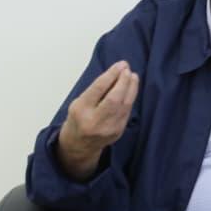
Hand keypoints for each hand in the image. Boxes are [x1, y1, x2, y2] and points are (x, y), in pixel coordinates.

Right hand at [57, 61, 138, 180]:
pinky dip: (130, 98)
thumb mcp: (79, 102)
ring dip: (131, 88)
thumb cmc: (78, 119)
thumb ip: (96, 90)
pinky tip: (132, 88)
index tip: (120, 64)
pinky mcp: (118, 131)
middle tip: (127, 69)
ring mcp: (108, 128)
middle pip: (114, 98)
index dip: (112, 74)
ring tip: (133, 76)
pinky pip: (127, 111)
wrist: (79, 145)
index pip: (99, 89)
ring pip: (124, 105)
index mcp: (80, 110)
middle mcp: (95, 121)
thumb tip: (116, 73)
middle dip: (123, 81)